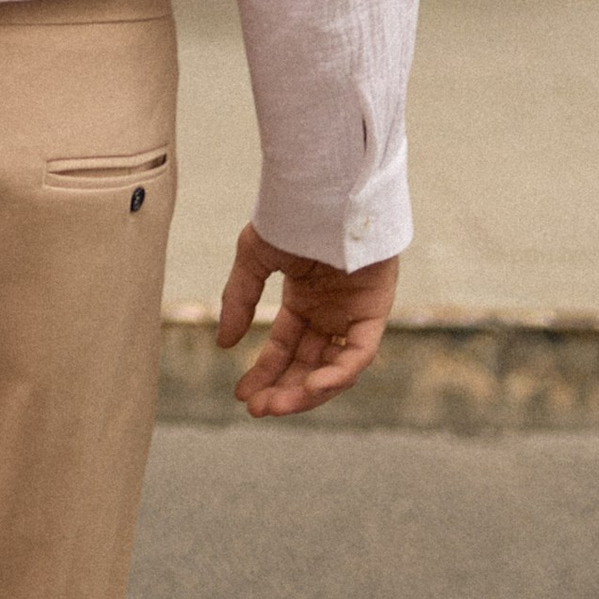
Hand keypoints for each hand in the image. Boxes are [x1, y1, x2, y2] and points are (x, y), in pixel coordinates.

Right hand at [216, 222, 399, 416]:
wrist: (323, 190)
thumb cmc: (289, 215)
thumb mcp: (254, 258)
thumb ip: (240, 299)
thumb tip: (223, 344)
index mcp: (304, 300)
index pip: (285, 348)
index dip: (264, 373)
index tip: (242, 395)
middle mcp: (330, 313)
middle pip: (309, 365)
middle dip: (284, 389)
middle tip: (258, 409)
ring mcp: (353, 313)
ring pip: (334, 367)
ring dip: (308, 390)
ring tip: (279, 404)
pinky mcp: (375, 310)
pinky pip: (360, 353)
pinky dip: (340, 373)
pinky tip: (314, 386)